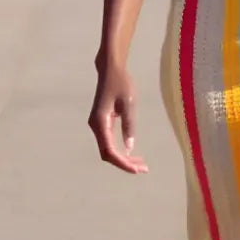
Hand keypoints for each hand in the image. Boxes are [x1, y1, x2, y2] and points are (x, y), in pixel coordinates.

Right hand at [88, 57, 148, 174]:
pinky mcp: (101, 123)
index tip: (136, 170)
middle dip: (124, 164)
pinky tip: (131, 153)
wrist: (110, 69)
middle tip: (143, 169)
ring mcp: (97, 125)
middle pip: (107, 154)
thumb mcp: (129, 104)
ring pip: (107, 149)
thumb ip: (129, 125)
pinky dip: (119, 150)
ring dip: (122, 158)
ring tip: (140, 164)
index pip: (109, 151)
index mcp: (100, 122)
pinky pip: (108, 142)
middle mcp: (95, 126)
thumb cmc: (121, 83)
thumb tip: (129, 148)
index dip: (122, 163)